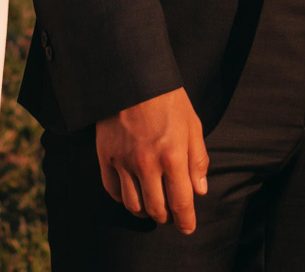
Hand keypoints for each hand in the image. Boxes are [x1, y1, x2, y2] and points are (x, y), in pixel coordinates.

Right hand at [94, 87, 208, 233]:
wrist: (132, 76)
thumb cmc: (167, 99)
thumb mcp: (192, 126)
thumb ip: (197, 160)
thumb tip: (199, 190)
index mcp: (172, 157)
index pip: (181, 203)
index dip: (186, 221)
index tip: (188, 228)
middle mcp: (147, 164)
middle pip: (156, 209)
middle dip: (166, 217)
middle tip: (170, 215)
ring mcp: (123, 161)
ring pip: (133, 204)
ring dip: (145, 212)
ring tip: (151, 208)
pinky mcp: (105, 155)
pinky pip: (112, 189)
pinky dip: (122, 198)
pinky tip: (131, 195)